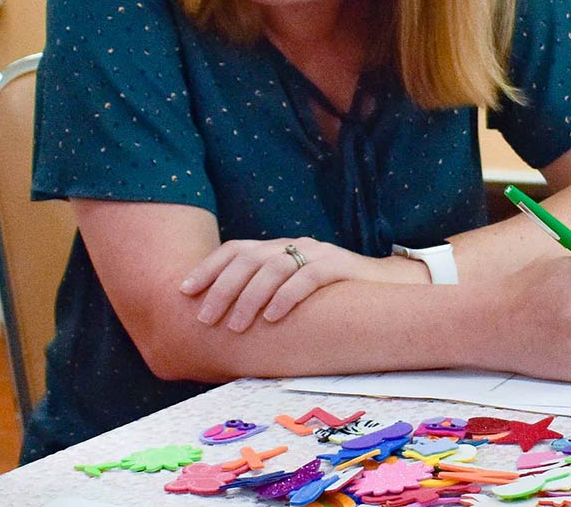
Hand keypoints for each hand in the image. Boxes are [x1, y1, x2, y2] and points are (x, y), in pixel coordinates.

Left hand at [179, 237, 424, 332]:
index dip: (208, 268)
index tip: (184, 290)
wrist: (386, 287)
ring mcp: (316, 253)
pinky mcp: (339, 266)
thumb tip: (221, 320)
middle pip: (248, 259)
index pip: (235, 250)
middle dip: (221, 289)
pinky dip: (286, 297)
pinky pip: (308, 277)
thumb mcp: (291, 290)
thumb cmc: (331, 297)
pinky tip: (272, 318)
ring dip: (249, 297)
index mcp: (277, 248)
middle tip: (205, 318)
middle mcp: (293, 245)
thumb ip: (263, 295)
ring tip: (235, 325)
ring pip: (273, 267)